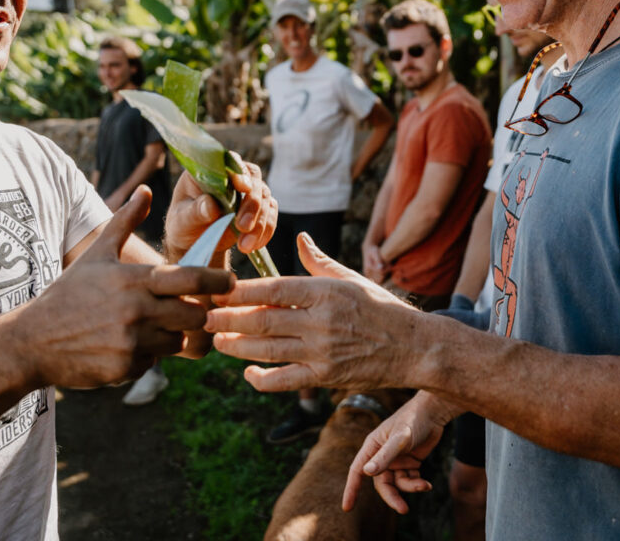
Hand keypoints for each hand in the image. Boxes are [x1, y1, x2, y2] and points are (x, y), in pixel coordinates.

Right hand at [14, 189, 233, 388]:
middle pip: (195, 314)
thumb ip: (125, 222)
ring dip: (171, 335)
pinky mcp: (125, 369)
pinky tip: (124, 345)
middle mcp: (136, 311)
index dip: (218, 280)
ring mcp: (132, 342)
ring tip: (148, 326)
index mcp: (134, 280)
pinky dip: (147, 356)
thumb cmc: (69, 293)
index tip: (231, 281)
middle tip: (187, 308)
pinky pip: (154, 362)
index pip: (192, 279)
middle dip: (196, 312)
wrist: (33, 340)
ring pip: (177, 341)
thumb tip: (145, 190)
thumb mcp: (96, 255)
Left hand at [165, 159, 276, 260]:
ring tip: (244, 246)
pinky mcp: (259, 208)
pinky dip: (266, 230)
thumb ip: (195, 212)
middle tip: (243, 226)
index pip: (229, 161)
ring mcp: (248, 192)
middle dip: (252, 203)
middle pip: (253, 178)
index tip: (242, 187)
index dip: (238, 171)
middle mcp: (232, 176)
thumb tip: (210, 205)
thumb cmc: (184, 224)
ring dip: (260, 222)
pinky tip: (252, 245)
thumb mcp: (182, 220)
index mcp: (210, 170)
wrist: (195, 242)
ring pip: (265, 198)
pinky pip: (271, 215)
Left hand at [206, 232, 416, 391]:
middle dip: (227, 317)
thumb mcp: (352, 279)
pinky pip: (285, 381)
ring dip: (236, 345)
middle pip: (262, 319)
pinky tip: (247, 373)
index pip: (273, 288)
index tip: (218, 288)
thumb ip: (319, 262)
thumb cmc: (382, 308)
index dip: (240, 290)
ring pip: (267, 349)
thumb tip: (299, 239)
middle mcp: (321, 321)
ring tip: (216, 338)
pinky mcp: (326, 377)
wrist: (415, 348)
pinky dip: (261, 379)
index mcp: (325, 291)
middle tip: (204, 314)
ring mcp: (323, 351)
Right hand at [343, 392, 453, 514]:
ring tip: (424, 485)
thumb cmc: (414, 419)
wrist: (435, 412)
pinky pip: (409, 480)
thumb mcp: (400, 438)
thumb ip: (385, 456)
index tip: (347, 508)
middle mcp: (382, 455)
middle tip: (403, 509)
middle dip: (392, 497)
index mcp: (372, 447)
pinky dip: (417, 484)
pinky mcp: (409, 462)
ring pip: (397, 483)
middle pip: (381, 483)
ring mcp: (396, 460)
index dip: (351, 489)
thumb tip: (366, 472)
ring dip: (410, 487)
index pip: (357, 471)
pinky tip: (427, 483)